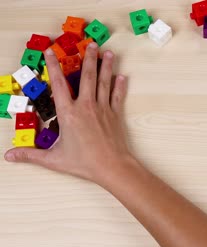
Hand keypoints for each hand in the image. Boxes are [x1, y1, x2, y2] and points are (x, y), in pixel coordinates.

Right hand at [4, 42, 131, 183]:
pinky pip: (117, 96)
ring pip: (104, 83)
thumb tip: (10, 156)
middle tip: (91, 45)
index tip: (51, 53)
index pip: (59, 85)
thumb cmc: (84, 163)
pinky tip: (122, 77)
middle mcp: (86, 107)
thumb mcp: (53, 159)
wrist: (111, 166)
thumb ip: (31, 154)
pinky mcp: (115, 115)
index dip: (54, 67)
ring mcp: (103, 109)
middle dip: (89, 59)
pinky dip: (119, 86)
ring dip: (106, 67)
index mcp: (69, 114)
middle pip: (87, 77)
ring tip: (108, 53)